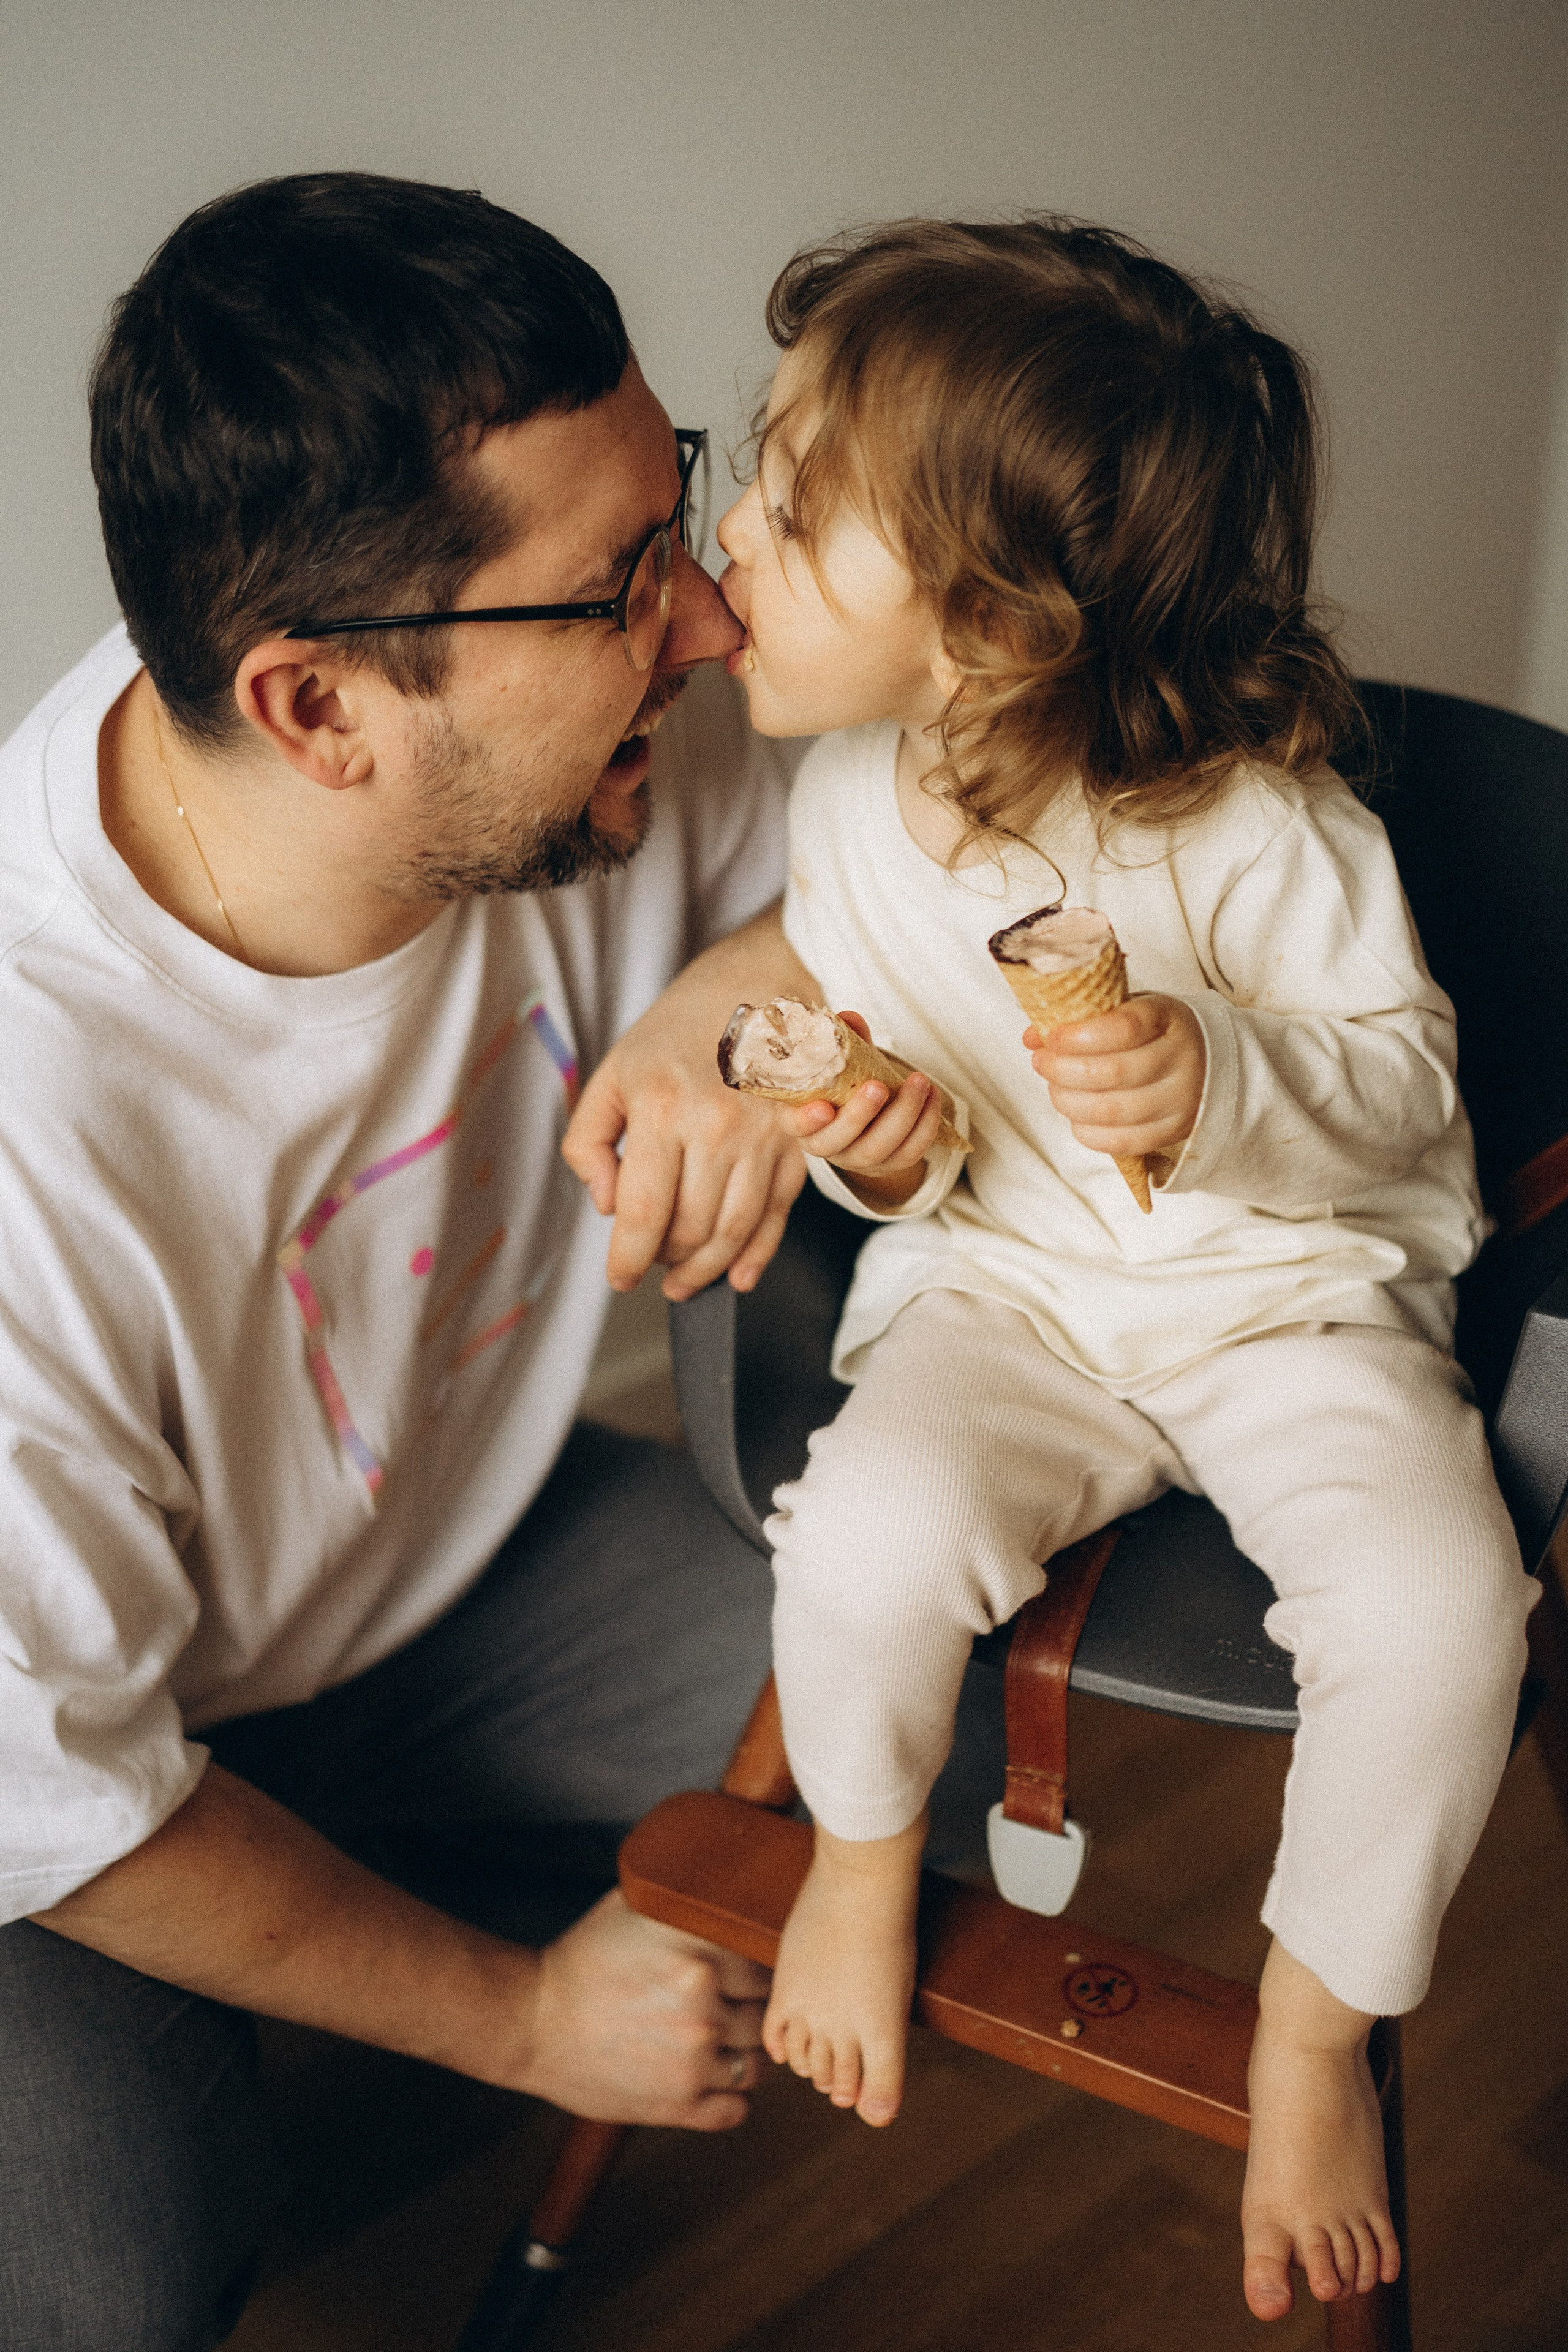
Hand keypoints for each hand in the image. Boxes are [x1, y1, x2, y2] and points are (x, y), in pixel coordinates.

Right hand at [521, 1891, 769, 2129]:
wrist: (532, 2021)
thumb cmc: (586, 1957)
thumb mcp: (639, 1908)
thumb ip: (692, 1901)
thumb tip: (738, 1882)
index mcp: (701, 1959)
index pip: (769, 1969)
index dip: (758, 1971)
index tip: (744, 1972)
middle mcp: (704, 2013)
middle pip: (767, 2017)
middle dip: (753, 2011)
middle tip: (733, 2006)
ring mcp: (693, 2065)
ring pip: (759, 2067)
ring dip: (746, 2055)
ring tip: (726, 2043)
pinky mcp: (676, 2107)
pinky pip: (737, 2110)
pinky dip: (733, 2097)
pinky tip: (715, 2077)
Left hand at [561, 902, 812, 1300]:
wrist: (757, 983)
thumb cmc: (677, 1028)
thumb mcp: (613, 1072)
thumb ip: (589, 1141)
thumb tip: (606, 1204)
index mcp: (662, 1107)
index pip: (644, 1214)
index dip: (627, 1260)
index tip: (619, 1278)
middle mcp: (718, 1126)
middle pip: (691, 1230)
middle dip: (665, 1263)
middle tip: (651, 1267)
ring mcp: (764, 1136)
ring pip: (734, 1232)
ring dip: (707, 1268)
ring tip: (685, 1280)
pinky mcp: (796, 1142)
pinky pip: (777, 1214)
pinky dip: (757, 1255)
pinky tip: (737, 1276)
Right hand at [781, 1011, 946, 1208]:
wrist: (862, 1110)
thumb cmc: (841, 1082)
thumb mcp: (837, 1062)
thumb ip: (842, 1041)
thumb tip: (849, 1018)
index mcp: (801, 1119)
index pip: (796, 1127)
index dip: (807, 1121)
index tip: (823, 1107)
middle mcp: (826, 1145)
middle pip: (840, 1142)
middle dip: (861, 1115)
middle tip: (879, 1086)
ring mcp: (858, 1159)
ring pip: (878, 1149)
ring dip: (903, 1115)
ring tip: (919, 1082)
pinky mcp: (890, 1164)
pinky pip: (910, 1152)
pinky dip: (925, 1126)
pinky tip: (933, 1097)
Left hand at [1026, 993, 1205, 1161]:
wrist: (1205, 1060)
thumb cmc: (1151, 1033)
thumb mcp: (1122, 1012)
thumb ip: (1080, 1020)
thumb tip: (1032, 1037)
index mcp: (1166, 1018)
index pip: (1123, 1028)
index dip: (1079, 1037)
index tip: (1051, 1038)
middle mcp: (1181, 1058)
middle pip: (1112, 1073)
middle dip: (1063, 1070)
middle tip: (1042, 1063)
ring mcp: (1181, 1099)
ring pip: (1112, 1110)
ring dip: (1069, 1102)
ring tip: (1055, 1089)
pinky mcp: (1173, 1131)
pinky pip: (1121, 1142)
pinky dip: (1087, 1132)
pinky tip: (1076, 1117)